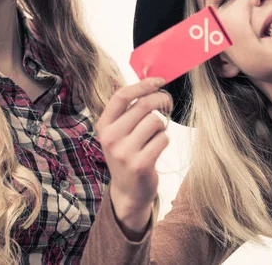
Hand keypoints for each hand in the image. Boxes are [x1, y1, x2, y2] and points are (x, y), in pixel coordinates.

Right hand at [96, 77, 171, 237]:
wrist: (128, 191)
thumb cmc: (128, 153)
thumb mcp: (119, 132)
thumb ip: (129, 110)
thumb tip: (152, 83)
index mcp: (104, 125)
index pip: (122, 95)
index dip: (143, 84)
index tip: (159, 80)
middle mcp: (111, 137)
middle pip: (143, 105)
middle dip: (161, 100)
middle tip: (167, 104)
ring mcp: (124, 152)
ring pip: (156, 121)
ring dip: (162, 125)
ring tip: (156, 134)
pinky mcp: (140, 164)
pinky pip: (163, 139)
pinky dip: (164, 140)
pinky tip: (156, 148)